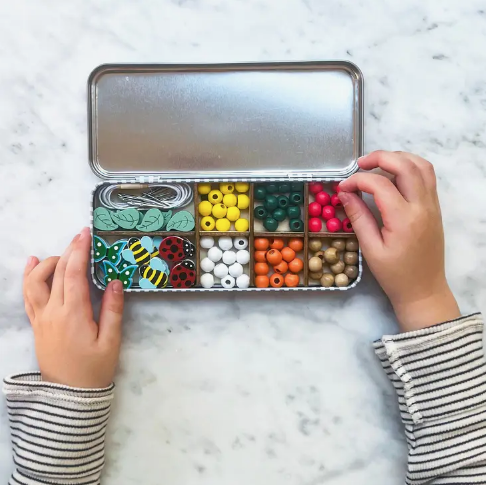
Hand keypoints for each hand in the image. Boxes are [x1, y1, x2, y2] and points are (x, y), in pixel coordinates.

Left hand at [23, 227, 123, 387]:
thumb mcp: (110, 341)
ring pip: (35, 282)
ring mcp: (41, 318)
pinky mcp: (37, 324)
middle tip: (81, 236)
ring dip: (47, 263)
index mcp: (73, 314)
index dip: (80, 251)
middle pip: (58, 273)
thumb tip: (114, 282)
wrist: (69, 396)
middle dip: (69, 250)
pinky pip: (28, 296)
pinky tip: (32, 265)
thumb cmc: (94, 369)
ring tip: (61, 253)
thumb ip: (112, 310)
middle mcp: (53, 311)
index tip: (86, 234)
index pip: (74, 274)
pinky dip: (29, 277)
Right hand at [339, 151, 459, 331]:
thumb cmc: (395, 274)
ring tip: (377, 165)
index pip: (379, 184)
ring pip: (422, 166)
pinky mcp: (435, 208)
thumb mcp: (370, 249)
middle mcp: (422, 207)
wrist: (424, 290)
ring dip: (399, 158)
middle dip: (380, 157)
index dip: (357, 180)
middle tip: (359, 165)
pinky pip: (427, 177)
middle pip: (405, 166)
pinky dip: (410, 168)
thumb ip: (358, 217)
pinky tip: (393, 175)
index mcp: (403, 219)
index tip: (342, 188)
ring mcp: (432, 206)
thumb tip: (344, 194)